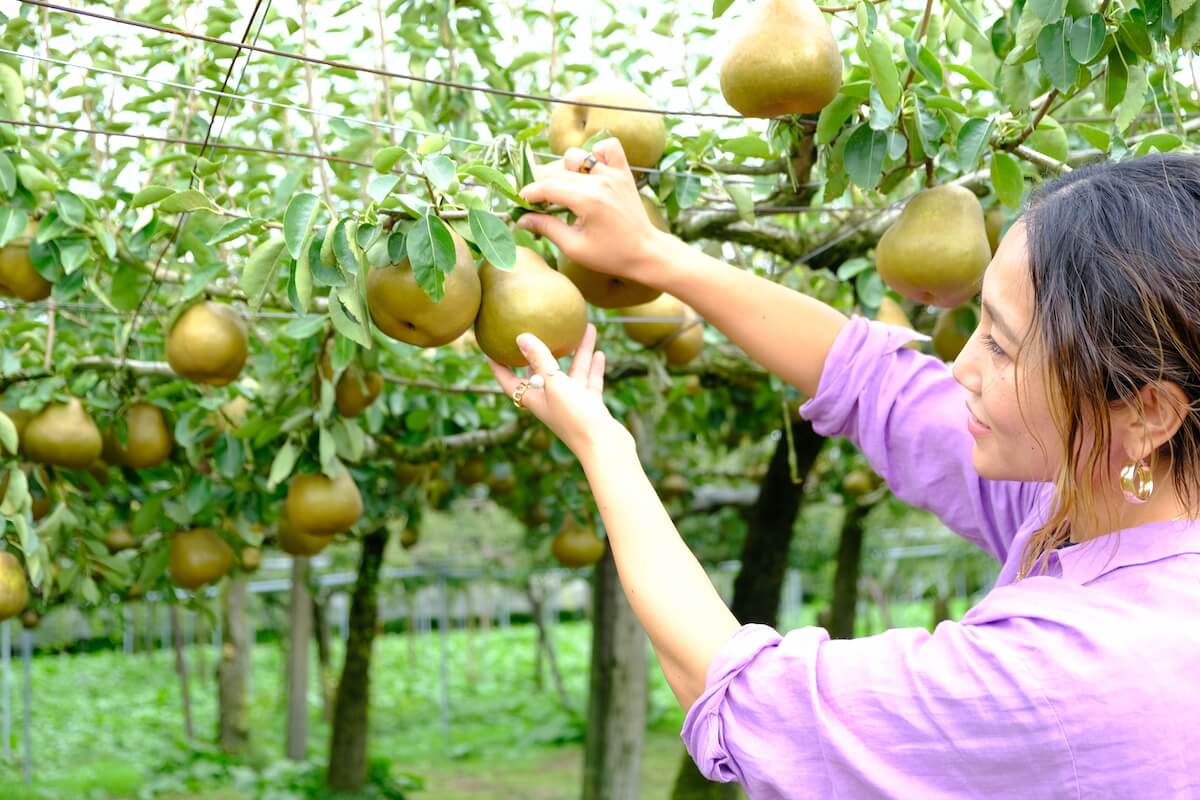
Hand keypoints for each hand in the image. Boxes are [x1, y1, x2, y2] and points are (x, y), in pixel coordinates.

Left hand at [487, 324, 628, 456]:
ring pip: (573, 372)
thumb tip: (521, 337)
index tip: (490, 348)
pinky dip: (593, 367)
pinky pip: (589, 382)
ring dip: (578, 352)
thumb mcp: (555, 385)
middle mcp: (550, 401)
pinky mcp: (590, 406)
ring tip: (586, 328)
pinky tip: (598, 351)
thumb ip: (540, 360)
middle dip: (542, 351)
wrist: (605, 448)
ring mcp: (572, 404)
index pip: (508, 381)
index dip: (498, 366)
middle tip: (537, 330)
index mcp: (534, 399)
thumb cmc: (575, 418)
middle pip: (542, 371)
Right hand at [517, 138, 666, 283]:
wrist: (646, 252)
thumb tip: (521, 219)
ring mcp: (613, 173)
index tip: (520, 201)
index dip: (529, 193)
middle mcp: (600, 180)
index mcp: (587, 200)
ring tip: (565, 189)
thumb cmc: (611, 255)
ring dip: (565, 169)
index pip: (547, 187)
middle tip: (538, 202)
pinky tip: (591, 172)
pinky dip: (596, 154)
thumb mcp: (574, 247)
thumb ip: (546, 228)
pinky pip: (608, 147)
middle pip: (557, 171)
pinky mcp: (623, 172)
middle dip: (541, 185)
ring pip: (577, 156)